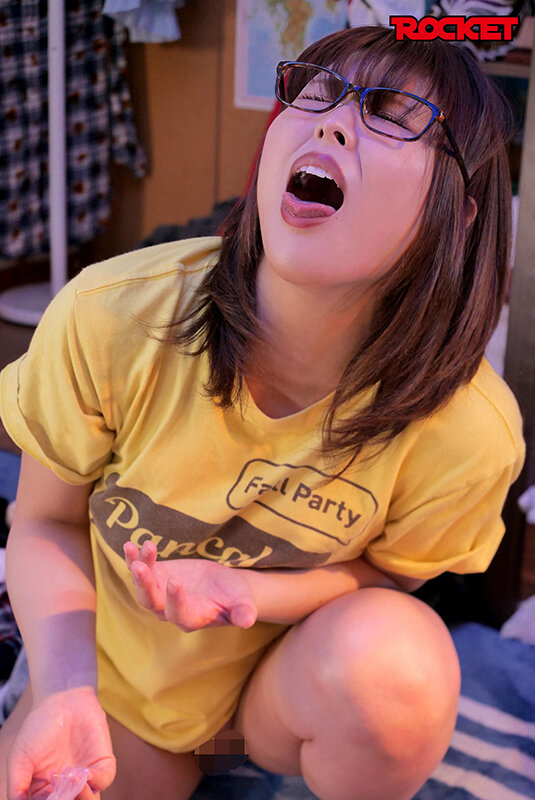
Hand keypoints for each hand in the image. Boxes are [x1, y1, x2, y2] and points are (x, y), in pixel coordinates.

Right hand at [7, 687, 115, 799]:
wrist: (62, 699)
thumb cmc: (38, 728)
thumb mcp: (20, 759)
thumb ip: (17, 787)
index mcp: (45, 792)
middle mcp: (66, 788)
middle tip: (60, 798)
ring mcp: (85, 777)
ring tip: (74, 787)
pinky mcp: (101, 762)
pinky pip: (104, 780)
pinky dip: (96, 782)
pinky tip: (84, 774)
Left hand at [124, 541, 256, 631]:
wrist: (224, 587)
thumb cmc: (235, 597)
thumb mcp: (243, 602)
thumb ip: (244, 612)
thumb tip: (248, 621)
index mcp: (192, 619)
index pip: (178, 613)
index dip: (175, 600)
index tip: (175, 581)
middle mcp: (171, 611)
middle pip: (151, 603)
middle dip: (145, 586)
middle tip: (140, 569)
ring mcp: (161, 593)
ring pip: (142, 586)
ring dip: (137, 568)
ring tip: (134, 548)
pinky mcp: (157, 577)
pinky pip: (141, 569)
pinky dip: (135, 558)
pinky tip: (132, 545)